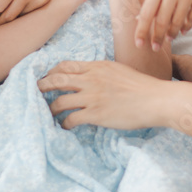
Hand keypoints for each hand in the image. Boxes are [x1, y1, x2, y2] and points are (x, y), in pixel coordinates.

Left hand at [38, 60, 166, 129]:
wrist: (155, 99)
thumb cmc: (141, 86)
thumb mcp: (118, 70)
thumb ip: (101, 72)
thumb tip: (89, 77)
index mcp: (97, 66)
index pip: (66, 65)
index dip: (52, 71)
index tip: (47, 77)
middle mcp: (91, 79)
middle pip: (57, 80)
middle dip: (42, 86)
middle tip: (36, 92)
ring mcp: (92, 97)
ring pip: (59, 101)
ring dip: (50, 109)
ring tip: (48, 113)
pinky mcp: (96, 114)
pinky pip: (71, 119)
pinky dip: (64, 124)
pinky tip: (65, 126)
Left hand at [134, 0, 191, 50]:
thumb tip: (139, 18)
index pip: (146, 12)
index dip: (141, 31)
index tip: (139, 44)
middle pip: (161, 21)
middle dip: (157, 37)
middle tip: (155, 47)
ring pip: (177, 22)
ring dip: (172, 33)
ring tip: (169, 38)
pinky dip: (186, 27)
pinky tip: (183, 30)